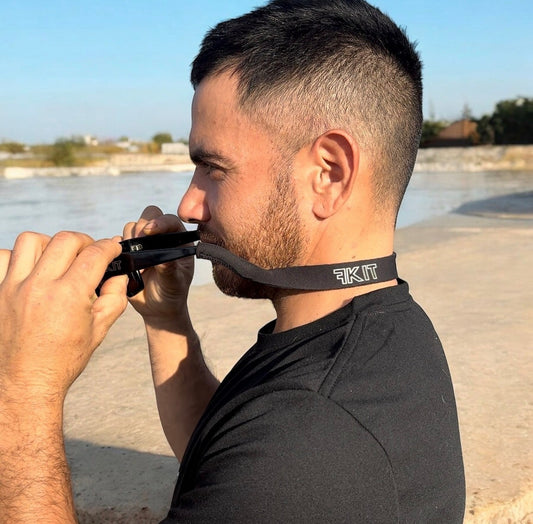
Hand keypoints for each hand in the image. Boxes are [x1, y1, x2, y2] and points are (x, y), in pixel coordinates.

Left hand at [0, 231, 127, 400]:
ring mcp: (12, 288)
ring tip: (57, 259)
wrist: (25, 384)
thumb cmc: (63, 360)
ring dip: (50, 244)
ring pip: (31, 240)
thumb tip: (119, 274)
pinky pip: (1, 258)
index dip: (109, 247)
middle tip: (90, 252)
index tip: (113, 248)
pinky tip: (29, 271)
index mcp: (69, 296)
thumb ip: (115, 297)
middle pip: (66, 240)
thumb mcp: (99, 330)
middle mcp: (39, 287)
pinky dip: (16, 258)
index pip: (95, 254)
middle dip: (85, 241)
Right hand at [123, 206, 194, 325]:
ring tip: (135, 261)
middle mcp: (160, 236)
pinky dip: (117, 248)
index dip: (159, 222)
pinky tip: (124, 263)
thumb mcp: (174, 283)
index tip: (149, 230)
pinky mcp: (127, 250)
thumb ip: (170, 270)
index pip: (169, 220)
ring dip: (130, 239)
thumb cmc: (172, 292)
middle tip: (138, 242)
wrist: (157, 307)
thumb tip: (163, 258)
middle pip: (149, 215)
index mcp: (178, 239)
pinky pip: (117, 241)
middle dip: (141, 226)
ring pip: (131, 226)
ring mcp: (143, 242)